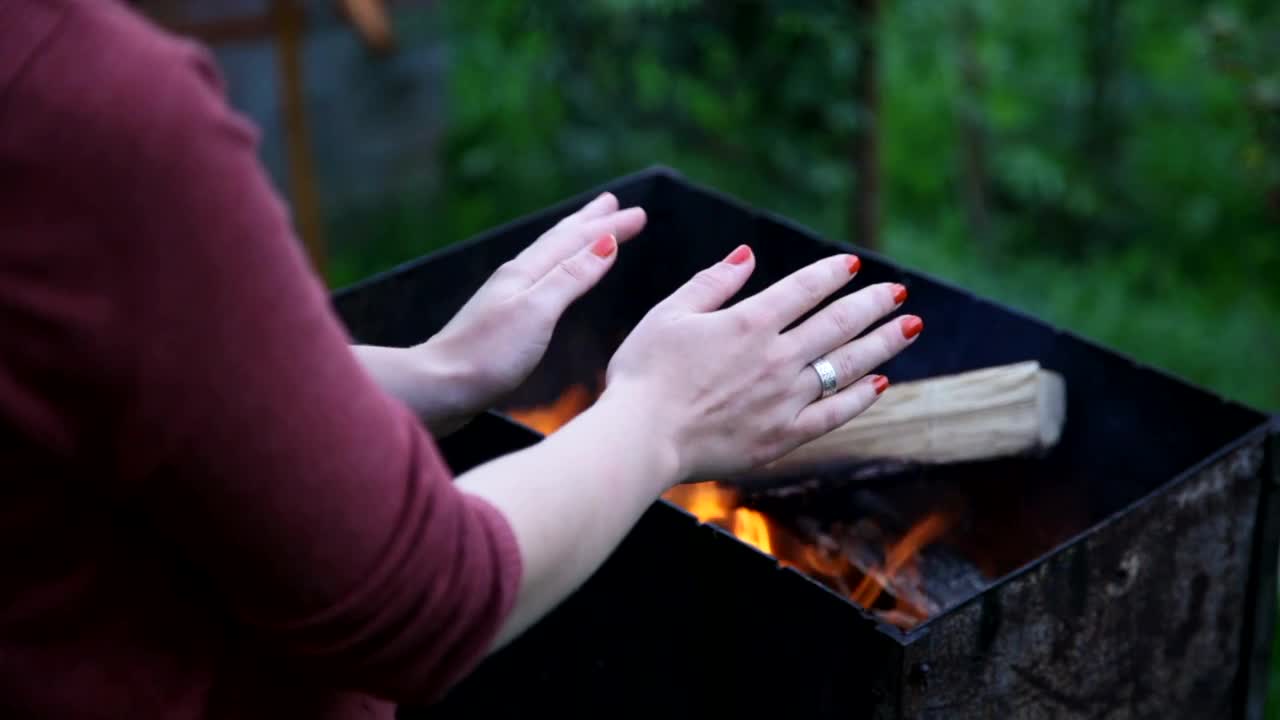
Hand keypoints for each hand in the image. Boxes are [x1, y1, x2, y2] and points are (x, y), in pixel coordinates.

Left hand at [357, 192, 646, 435]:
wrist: (441, 387)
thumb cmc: (488, 354)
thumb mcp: (537, 312)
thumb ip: (571, 277)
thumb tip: (605, 242)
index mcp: (526, 272)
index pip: (574, 240)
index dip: (608, 226)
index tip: (639, 213)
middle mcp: (516, 278)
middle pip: (558, 240)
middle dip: (589, 221)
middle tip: (612, 203)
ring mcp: (507, 298)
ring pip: (549, 258)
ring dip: (573, 241)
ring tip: (588, 231)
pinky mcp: (503, 320)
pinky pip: (542, 280)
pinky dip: (559, 269)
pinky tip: (554, 279)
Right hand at [602, 244, 920, 481]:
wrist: (641, 437)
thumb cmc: (643, 374)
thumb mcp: (668, 314)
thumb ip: (712, 284)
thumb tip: (747, 256)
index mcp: (748, 322)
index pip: (804, 288)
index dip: (832, 273)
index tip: (853, 264)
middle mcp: (776, 357)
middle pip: (838, 323)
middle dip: (873, 303)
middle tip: (899, 292)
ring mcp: (785, 398)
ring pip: (847, 365)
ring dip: (882, 343)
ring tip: (910, 327)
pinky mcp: (784, 435)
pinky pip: (835, 413)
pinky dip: (861, 397)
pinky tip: (881, 384)